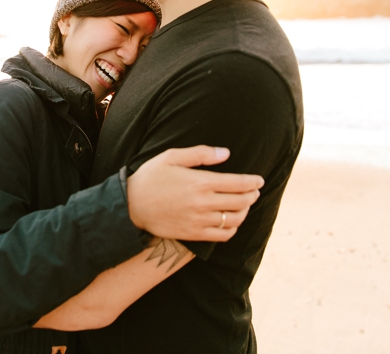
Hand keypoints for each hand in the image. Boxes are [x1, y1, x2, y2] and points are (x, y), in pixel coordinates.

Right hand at [127, 146, 262, 241]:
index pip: (238, 183)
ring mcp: (199, 221)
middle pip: (240, 202)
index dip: (253, 182)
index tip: (259, 180)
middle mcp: (202, 203)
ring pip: (234, 220)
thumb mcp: (171, 156)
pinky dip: (232, 228)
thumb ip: (200, 153)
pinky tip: (231, 221)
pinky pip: (222, 235)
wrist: (130, 206)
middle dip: (252, 196)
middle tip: (255, 191)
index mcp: (200, 182)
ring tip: (244, 205)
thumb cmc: (151, 177)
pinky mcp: (193, 234)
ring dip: (244, 212)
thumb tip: (226, 153)